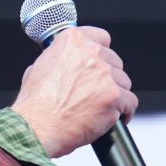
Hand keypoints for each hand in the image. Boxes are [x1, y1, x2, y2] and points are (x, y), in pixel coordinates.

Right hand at [13, 26, 136, 158]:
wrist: (37, 127)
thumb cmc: (35, 104)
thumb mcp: (39, 67)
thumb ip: (59, 58)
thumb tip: (65, 61)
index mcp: (73, 41)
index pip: (102, 38)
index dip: (102, 53)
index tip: (101, 63)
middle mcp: (91, 53)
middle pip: (115, 62)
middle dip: (108, 77)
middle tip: (96, 93)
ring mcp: (104, 75)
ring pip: (124, 82)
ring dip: (116, 95)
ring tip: (101, 108)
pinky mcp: (114, 96)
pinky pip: (130, 102)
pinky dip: (124, 111)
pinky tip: (114, 117)